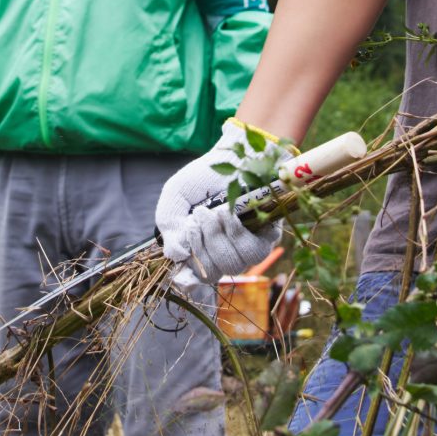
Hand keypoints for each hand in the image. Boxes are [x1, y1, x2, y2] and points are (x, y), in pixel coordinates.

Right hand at [156, 121, 291, 283]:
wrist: (235, 153)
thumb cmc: (205, 177)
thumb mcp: (175, 197)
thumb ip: (169, 226)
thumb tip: (177, 256)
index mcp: (199, 248)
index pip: (194, 280)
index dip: (188, 282)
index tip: (182, 277)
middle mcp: (223, 253)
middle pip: (212, 273)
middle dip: (201, 245)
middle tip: (199, 215)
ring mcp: (246, 248)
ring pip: (232, 265)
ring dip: (218, 239)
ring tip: (214, 211)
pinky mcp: (267, 237)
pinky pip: (253, 251)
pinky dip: (237, 233)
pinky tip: (230, 215)